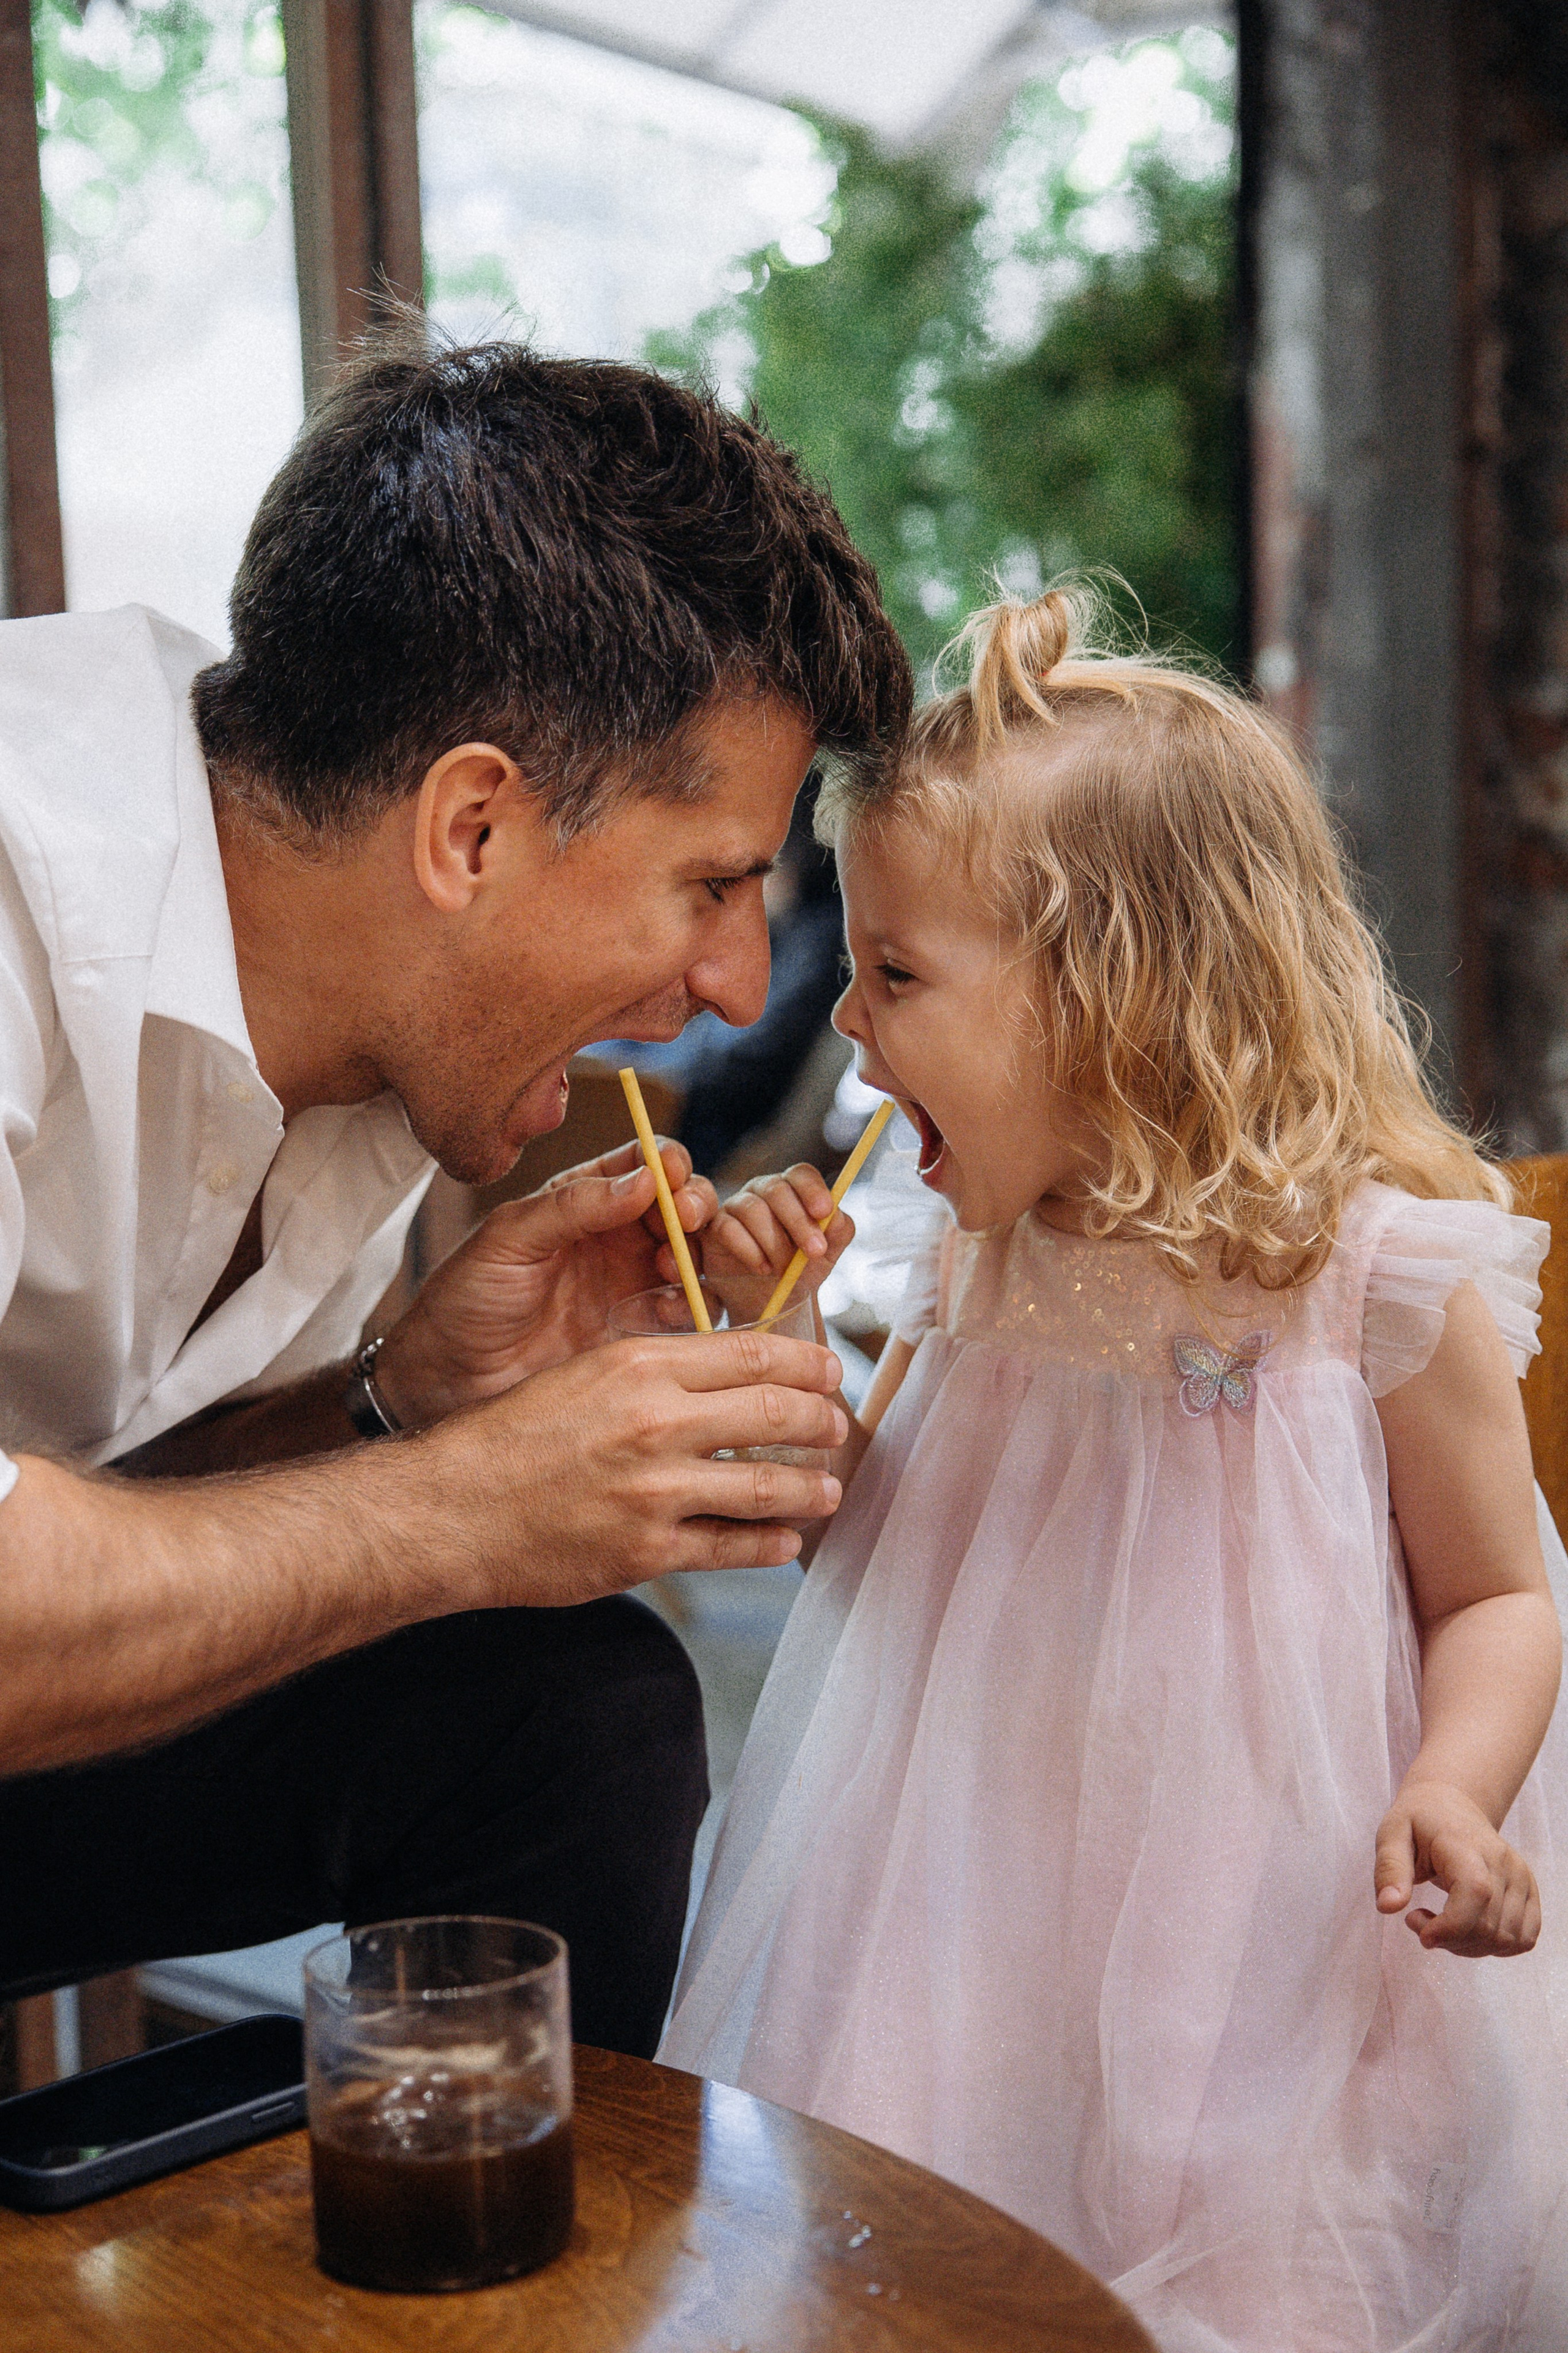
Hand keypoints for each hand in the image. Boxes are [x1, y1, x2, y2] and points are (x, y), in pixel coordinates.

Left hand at [377, 1139, 717, 1426]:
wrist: (449, 1379)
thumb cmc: (466, 1299)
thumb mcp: (511, 1238)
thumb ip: (574, 1206)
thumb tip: (644, 1180)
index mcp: (586, 1201)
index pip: (646, 1164)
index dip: (668, 1164)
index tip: (671, 1176)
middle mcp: (620, 1239)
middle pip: (686, 1207)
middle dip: (697, 1206)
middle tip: (687, 1219)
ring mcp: (635, 1287)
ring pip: (699, 1258)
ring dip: (702, 1256)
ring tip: (672, 1269)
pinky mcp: (643, 1336)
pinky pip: (691, 1316)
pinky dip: (697, 1308)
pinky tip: (668, 1312)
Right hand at [454, 1322, 848, 1597]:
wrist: (450, 1510)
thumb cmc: (510, 1437)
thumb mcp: (583, 1373)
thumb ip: (652, 1371)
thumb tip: (724, 1373)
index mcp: (639, 1364)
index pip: (754, 1353)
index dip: (806, 1362)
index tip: (829, 1369)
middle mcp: (655, 1421)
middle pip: (775, 1412)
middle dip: (821, 1420)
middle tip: (837, 1426)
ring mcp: (655, 1491)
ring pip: (767, 1485)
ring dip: (811, 1488)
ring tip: (829, 1491)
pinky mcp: (648, 1551)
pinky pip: (733, 1546)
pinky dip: (771, 1544)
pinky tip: (786, 1542)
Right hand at [701, 1164, 853, 1320]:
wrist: (771, 1296)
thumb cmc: (800, 1266)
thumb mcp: (827, 1252)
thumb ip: (839, 1230)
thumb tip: (836, 1216)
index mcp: (793, 1188)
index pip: (801, 1174)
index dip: (813, 1190)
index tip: (825, 1212)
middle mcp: (763, 1190)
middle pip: (777, 1189)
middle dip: (799, 1222)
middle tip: (815, 1251)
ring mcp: (737, 1205)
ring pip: (753, 1209)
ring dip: (775, 1243)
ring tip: (786, 1269)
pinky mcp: (716, 1227)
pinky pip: (728, 1229)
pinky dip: (749, 1250)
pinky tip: (763, 1268)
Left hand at [1374, 1779, 1541, 1956]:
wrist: (1452, 1805)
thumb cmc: (1419, 1821)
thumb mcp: (1392, 1834)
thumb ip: (1389, 1869)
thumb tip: (1388, 1907)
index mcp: (1467, 1846)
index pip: (1476, 1893)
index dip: (1451, 1926)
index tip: (1418, 1929)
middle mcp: (1504, 1863)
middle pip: (1489, 1926)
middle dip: (1448, 1939)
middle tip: (1418, 1920)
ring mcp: (1522, 1879)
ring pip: (1505, 1940)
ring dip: (1467, 1946)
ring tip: (1441, 1923)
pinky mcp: (1529, 1893)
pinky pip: (1523, 1940)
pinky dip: (1493, 1947)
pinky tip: (1468, 1928)